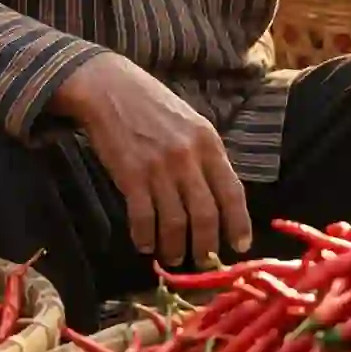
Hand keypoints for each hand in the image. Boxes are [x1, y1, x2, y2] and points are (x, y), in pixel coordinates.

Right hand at [54, 53, 252, 266]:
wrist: (110, 89)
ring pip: (174, 221)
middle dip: (206, 245)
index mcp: (209, 143)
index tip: (240, 246)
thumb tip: (217, 196)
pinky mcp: (130, 175)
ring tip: (173, 259)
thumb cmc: (153, 106)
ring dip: (174, 247)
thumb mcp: (192, 124)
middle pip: (205, 214)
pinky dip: (145, 236)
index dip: (238, 223)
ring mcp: (159, 167)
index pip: (232, 192)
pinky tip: (145, 245)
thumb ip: (205, 157)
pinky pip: (142, 217)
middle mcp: (188, 158)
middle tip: (203, 262)